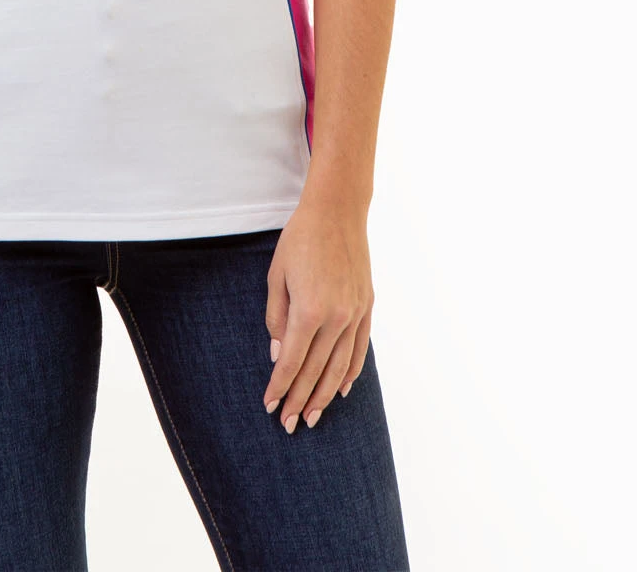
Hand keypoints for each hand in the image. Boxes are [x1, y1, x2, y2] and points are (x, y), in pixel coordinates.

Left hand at [262, 192, 372, 432]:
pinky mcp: (367, 307)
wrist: (337, 212)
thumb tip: (277, 354)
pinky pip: (359, 349)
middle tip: (288, 425)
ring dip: (325, 395)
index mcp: (309, 311)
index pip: (291, 361)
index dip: (279, 387)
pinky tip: (342, 389)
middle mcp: (336, 318)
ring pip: (339, 367)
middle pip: (315, 371)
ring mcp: (355, 314)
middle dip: (299, 400)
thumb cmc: (299, 240)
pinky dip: (350, 373)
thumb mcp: (276, 276)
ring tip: (313, 417)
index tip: (270, 406)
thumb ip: (276, 318)